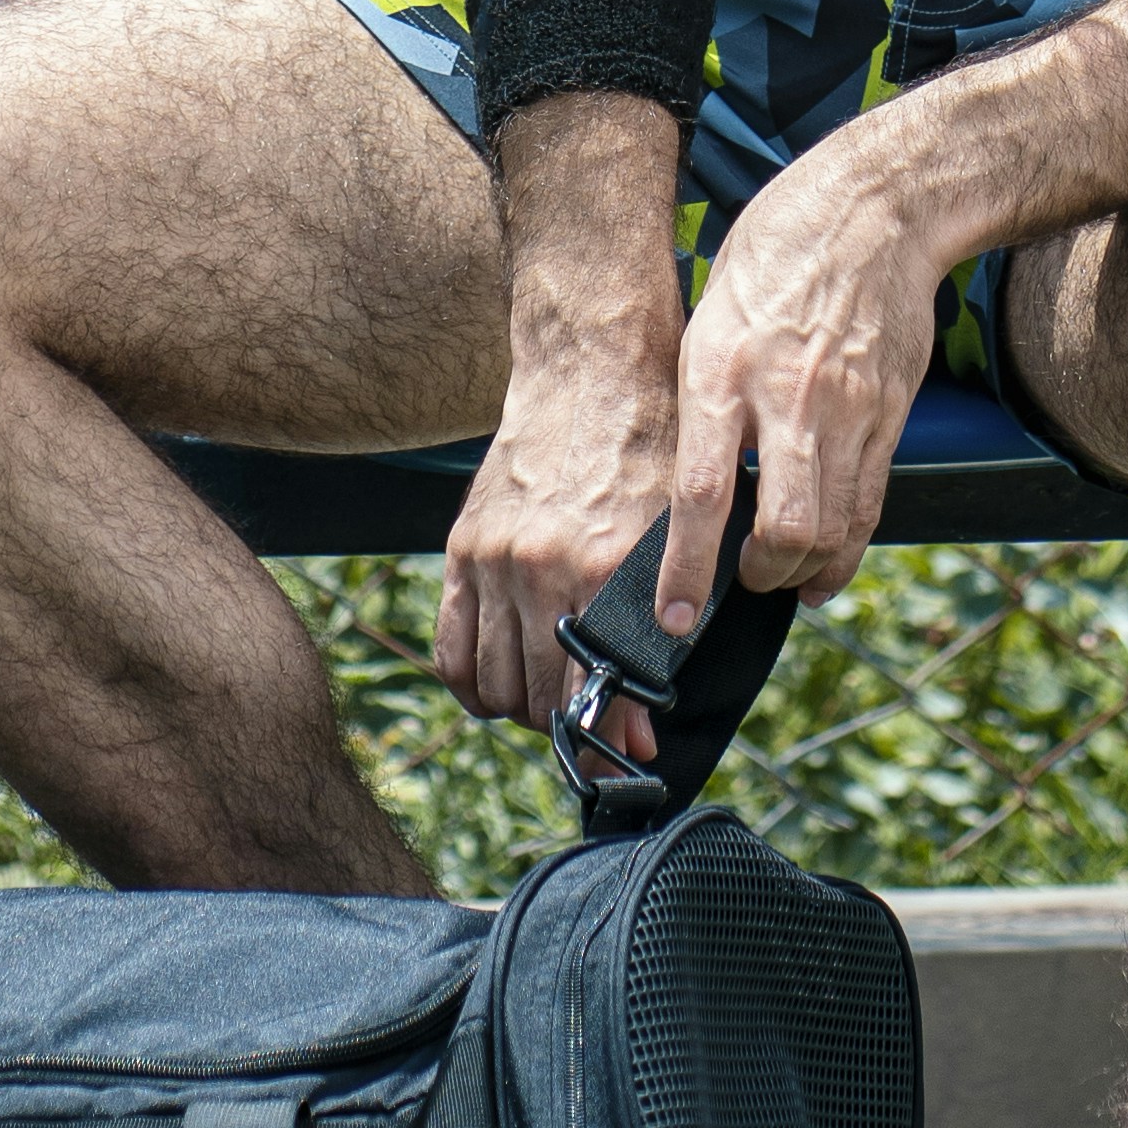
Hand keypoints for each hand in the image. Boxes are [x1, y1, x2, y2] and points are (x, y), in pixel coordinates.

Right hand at [436, 327, 682, 733]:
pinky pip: (451, 650)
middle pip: (540, 701)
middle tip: (594, 728)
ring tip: (554, 701)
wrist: (591, 372)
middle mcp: (542, 568)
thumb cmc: (651, 451)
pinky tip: (503, 687)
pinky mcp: (463, 548)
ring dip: (524, 711)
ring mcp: (494, 559)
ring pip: (493, 687)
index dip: (615, 739)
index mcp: (605, 566)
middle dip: (570, 730)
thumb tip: (640, 733)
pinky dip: (474, 686)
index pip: (598, 693)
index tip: (631, 756)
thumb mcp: (677, 537)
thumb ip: (665, 633)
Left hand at [660, 132, 943, 624]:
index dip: (686, 569)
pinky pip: (869, 504)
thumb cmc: (773, 253)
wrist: (874, 209)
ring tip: (781, 578)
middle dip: (759, 577)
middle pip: (784, 527)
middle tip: (740, 583)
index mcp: (720, 366)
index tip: (674, 620)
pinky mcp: (889, 414)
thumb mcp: (710, 313)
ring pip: (835, 528)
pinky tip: (825, 562)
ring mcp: (846, 408)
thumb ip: (702, 396)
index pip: (702, 492)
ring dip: (804, 571)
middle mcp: (784, 395)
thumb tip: (690, 480)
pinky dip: (845, 546)